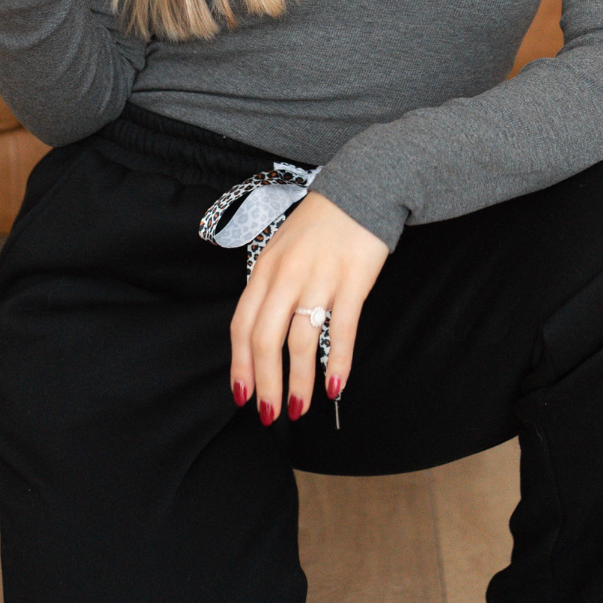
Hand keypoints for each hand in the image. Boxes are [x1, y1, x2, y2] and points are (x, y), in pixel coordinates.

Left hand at [230, 191, 388, 424]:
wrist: (361, 188)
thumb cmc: (320, 225)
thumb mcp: (281, 250)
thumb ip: (270, 289)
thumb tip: (262, 335)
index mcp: (264, 271)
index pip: (242, 326)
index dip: (240, 366)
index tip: (242, 396)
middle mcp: (286, 276)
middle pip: (266, 340)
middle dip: (265, 383)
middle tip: (271, 414)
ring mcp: (319, 278)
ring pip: (301, 341)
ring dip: (299, 381)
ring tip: (301, 407)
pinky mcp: (352, 280)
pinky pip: (341, 329)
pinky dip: (338, 361)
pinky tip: (335, 386)